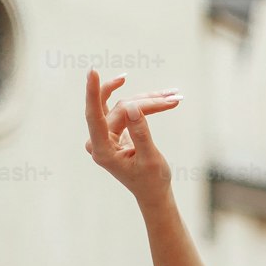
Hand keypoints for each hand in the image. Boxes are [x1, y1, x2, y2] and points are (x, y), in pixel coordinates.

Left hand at [84, 68, 179, 208]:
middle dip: (146, 102)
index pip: (94, 116)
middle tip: (172, 99)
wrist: (154, 194)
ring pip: (125, 108)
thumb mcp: (150, 159)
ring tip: (173, 98)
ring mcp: (105, 136)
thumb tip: (133, 107)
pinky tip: (147, 90)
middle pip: (120, 110)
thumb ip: (140, 133)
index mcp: (103, 151)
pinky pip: (125, 111)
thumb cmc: (153, 181)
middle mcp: (99, 141)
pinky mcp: (113, 131)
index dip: (93, 92)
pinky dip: (142, 104)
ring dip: (149, 102)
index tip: (92, 71)